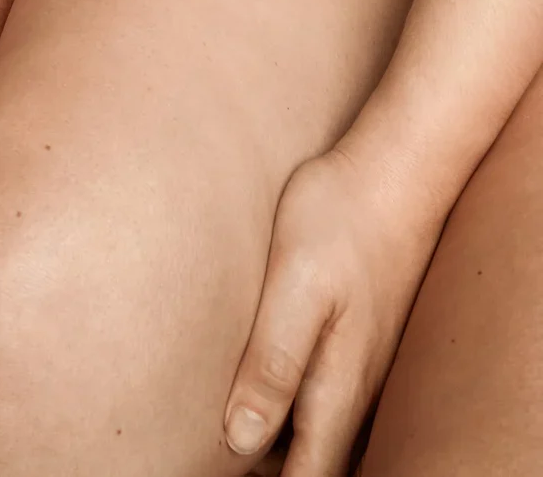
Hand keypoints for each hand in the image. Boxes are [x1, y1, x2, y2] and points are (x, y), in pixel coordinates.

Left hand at [223, 146, 446, 475]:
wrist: (394, 168)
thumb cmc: (340, 218)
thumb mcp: (294, 285)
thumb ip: (272, 364)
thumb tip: (242, 439)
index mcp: (339, 384)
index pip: (311, 473)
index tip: (228, 475)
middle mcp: (357, 384)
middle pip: (318, 456)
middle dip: (275, 466)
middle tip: (219, 457)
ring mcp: (363, 359)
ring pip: (323, 425)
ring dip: (283, 436)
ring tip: (231, 424)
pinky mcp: (360, 333)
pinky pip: (328, 392)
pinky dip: (298, 404)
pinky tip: (264, 382)